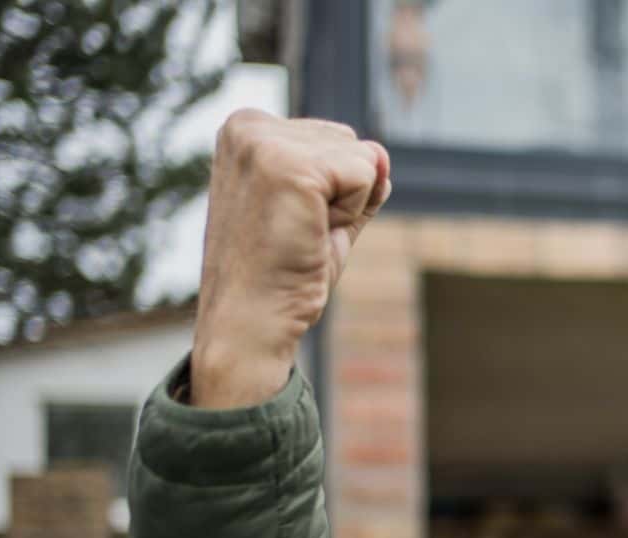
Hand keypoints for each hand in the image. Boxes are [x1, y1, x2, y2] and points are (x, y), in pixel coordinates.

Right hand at [191, 110, 390, 407]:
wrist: (252, 321)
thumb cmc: (282, 273)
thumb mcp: (321, 211)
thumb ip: (351, 177)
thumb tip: (381, 155)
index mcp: (246, 128)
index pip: (335, 139)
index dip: (331, 190)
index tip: (291, 221)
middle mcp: (248, 126)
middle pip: (352, 143)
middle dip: (343, 195)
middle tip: (300, 232)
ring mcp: (264, 144)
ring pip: (364, 159)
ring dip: (347, 207)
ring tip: (303, 234)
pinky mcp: (289, 167)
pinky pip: (367, 176)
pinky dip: (352, 214)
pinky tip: (311, 235)